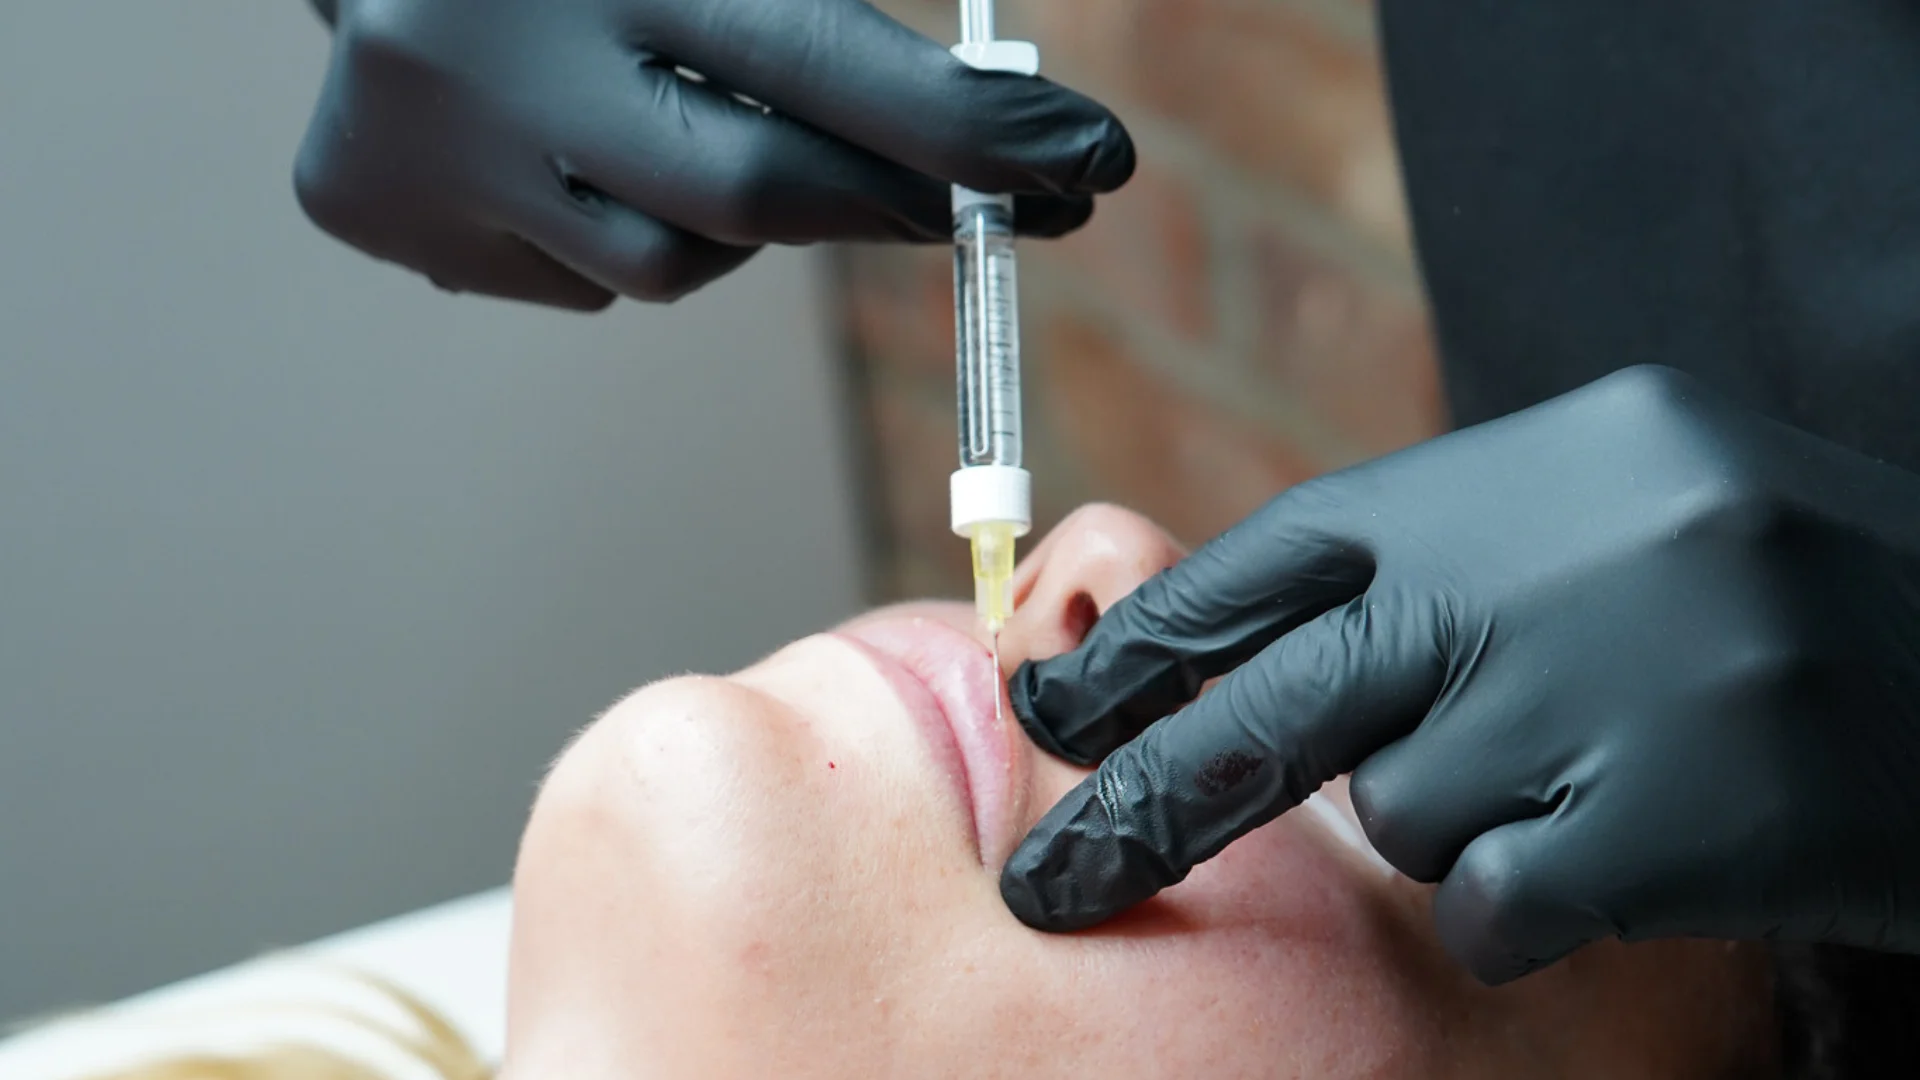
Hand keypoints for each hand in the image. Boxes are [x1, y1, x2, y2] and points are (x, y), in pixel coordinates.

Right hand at [294, 0, 1131, 308]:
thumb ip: (819, 5)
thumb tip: (989, 111)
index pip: (821, 63)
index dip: (969, 128)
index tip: (1088, 158)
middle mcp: (502, 58)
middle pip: (752, 197)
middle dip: (882, 199)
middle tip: (970, 196)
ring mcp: (429, 152)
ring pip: (665, 265)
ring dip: (733, 222)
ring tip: (699, 127)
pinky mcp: (378, 211)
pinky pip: (574, 276)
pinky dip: (620, 225)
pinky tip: (578, 150)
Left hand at [1000, 365, 1919, 984]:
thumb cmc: (1773, 596)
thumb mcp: (1608, 516)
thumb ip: (1446, 564)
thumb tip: (1249, 649)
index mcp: (1524, 466)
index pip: (1279, 555)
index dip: (1148, 641)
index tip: (1051, 709)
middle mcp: (1550, 559)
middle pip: (1284, 698)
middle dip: (1154, 797)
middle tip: (1052, 877)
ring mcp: (1610, 687)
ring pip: (1409, 812)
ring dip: (1466, 821)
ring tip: (1596, 772)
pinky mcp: (1671, 817)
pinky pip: (1501, 902)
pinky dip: (1534, 902)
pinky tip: (1636, 849)